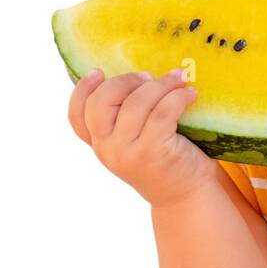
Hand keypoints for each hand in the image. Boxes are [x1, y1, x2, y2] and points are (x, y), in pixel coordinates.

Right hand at [67, 67, 214, 208]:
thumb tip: (138, 77)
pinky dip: (178, 97)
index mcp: (99, 145)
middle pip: (101, 102)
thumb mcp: (136, 143)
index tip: (97, 72)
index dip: (82, 91)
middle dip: (125, 81)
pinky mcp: (153, 152)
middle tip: (149, 76)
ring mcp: (128, 152)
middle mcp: (107, 149)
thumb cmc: (166, 160)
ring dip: (160, 85)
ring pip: (136, 103)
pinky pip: (163, 112)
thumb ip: (125, 120)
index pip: (76, 117)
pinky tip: (190, 94)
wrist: (187, 196)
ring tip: (179, 79)